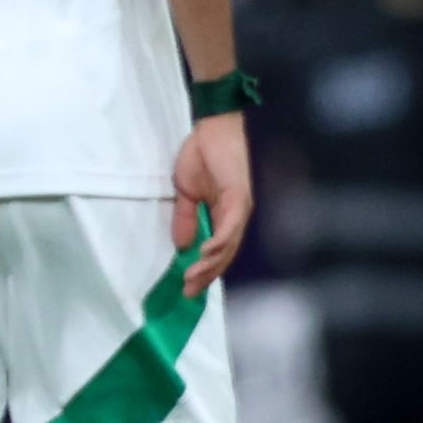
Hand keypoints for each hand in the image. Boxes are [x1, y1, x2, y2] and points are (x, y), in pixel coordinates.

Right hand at [172, 112, 252, 296]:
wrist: (211, 128)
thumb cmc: (201, 155)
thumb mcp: (185, 193)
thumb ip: (185, 219)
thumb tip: (182, 246)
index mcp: (224, 216)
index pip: (218, 252)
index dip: (205, 271)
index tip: (189, 289)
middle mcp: (236, 216)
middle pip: (225, 255)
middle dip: (207, 275)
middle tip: (189, 293)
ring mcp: (240, 208)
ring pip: (229, 246)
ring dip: (210, 264)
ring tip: (192, 279)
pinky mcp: (239, 198)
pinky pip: (230, 227)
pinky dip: (219, 243)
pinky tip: (205, 254)